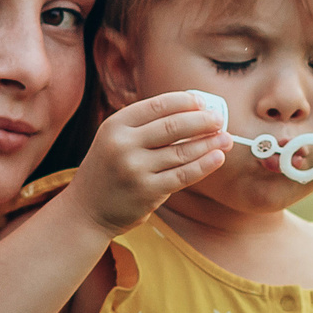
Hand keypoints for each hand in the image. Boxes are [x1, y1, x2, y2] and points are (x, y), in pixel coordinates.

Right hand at [61, 93, 227, 236]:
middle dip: (202, 121)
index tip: (203, 102)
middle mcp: (123, 144)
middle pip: (173, 126)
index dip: (185, 102)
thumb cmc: (108, 170)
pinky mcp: (147, 191)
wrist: (86, 210)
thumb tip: (190, 110)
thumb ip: (144, 126)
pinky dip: (204, 165)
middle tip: (219, 119)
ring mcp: (135, 169)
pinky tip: (218, 158)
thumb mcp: (115, 139)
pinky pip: (183, 175)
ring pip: (182, 151)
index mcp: (115, 125)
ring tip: (226, 138)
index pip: (158, 106)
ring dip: (208, 143)